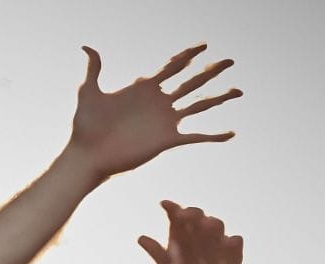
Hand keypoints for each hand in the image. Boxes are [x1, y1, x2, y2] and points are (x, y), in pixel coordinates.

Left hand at [66, 45, 239, 180]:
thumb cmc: (85, 128)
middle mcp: (159, 103)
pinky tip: (231, 134)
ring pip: (199, 106)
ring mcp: (165, 122)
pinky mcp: (167, 140)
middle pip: (192, 82)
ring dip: (220, 98)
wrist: (87, 156)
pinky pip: (196, 137)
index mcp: (144, 89)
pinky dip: (214, 135)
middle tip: (230, 60)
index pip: (172, 67)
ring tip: (239, 91)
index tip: (204, 45)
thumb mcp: (89, 93)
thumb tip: (87, 46)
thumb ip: (93, 70)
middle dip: (211, 71)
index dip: (188, 55)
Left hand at [140, 202, 241, 263]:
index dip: (172, 208)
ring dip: (211, 224)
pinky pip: (235, 243)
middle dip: (192, 214)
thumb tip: (141, 238)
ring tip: (205, 225)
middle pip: (198, 216)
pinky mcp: (234, 252)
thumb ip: (157, 253)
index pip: (177, 216)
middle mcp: (200, 234)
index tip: (164, 204)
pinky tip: (228, 243)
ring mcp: (218, 241)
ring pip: (217, 225)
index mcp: (182, 236)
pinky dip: (232, 242)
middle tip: (183, 215)